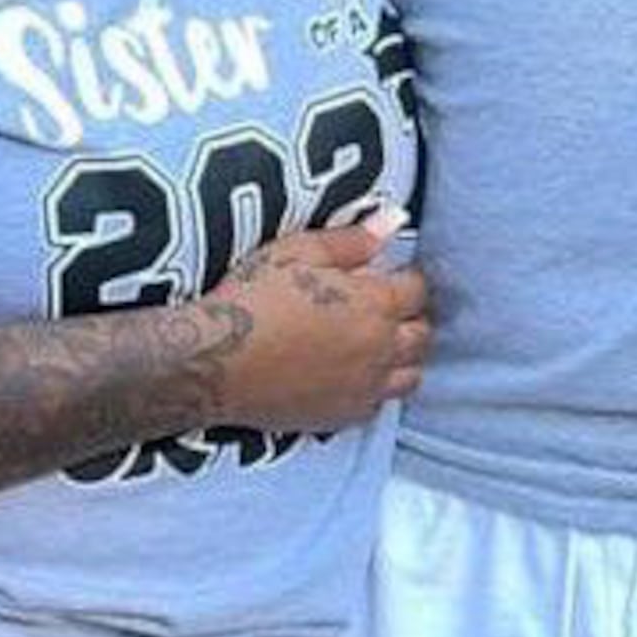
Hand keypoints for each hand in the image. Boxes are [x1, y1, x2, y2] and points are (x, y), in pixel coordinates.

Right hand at [201, 213, 432, 431]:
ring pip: (410, 375)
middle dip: (410, 318)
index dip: (406, 279)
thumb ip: (352, 240)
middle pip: (421, 335)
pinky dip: (376, 389)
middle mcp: (379, 349)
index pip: (417, 290)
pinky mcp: (343, 416)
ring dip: (402, 357)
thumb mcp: (297, 252)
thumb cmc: (253, 299)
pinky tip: (356, 376)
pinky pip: (379, 404)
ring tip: (378, 344)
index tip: (390, 276)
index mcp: (374, 304)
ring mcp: (364, 387)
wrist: (215, 361)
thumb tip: (395, 220)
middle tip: (386, 308)